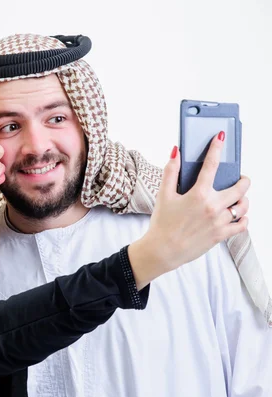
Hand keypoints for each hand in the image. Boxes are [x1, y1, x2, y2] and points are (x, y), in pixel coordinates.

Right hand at [128, 132, 249, 288]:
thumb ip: (170, 172)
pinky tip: (237, 215)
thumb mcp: (163, 195)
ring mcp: (219, 222)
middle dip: (243, 180)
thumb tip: (176, 152)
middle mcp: (213, 207)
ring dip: (243, 200)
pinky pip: (242, 225)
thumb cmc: (162, 223)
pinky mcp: (222, 235)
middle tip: (240, 179)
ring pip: (243, 206)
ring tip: (238, 198)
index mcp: (198, 194)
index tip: (220, 137)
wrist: (163, 250)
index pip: (211, 165)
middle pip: (240, 187)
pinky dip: (243, 219)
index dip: (216, 148)